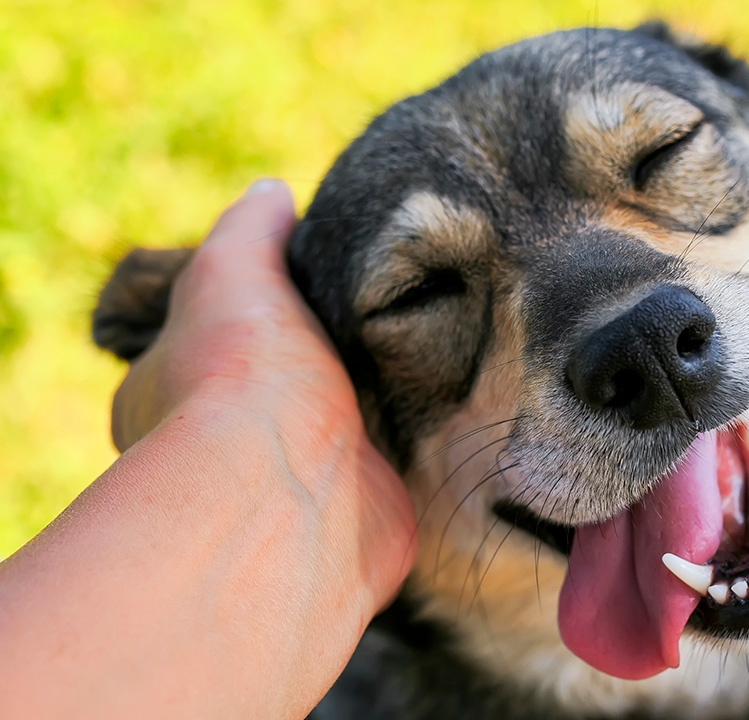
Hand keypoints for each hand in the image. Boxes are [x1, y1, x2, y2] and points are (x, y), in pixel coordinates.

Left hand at [0, 180, 416, 718]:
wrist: (296, 496)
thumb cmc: (243, 381)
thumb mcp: (233, 271)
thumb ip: (251, 230)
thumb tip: (273, 192)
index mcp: (171, 391)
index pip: (210, 338)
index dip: (255, 309)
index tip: (309, 278)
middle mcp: (227, 447)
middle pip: (284, 383)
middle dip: (328, 353)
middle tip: (388, 306)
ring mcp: (298, 483)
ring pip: (344, 424)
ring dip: (381, 396)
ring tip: (437, 338)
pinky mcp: (366, 507)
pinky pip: (396, 463)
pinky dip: (420, 438)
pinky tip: (454, 398)